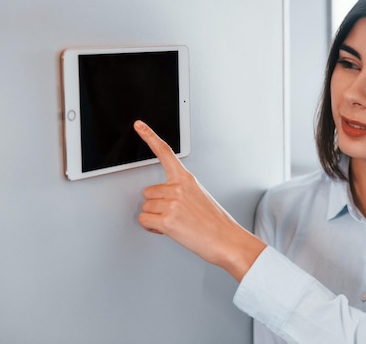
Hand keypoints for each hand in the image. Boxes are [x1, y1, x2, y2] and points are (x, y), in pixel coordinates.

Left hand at [133, 120, 265, 281]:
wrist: (226, 240)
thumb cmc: (215, 222)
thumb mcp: (200, 197)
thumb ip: (179, 192)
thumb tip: (162, 199)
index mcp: (186, 179)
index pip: (165, 153)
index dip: (149, 137)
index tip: (138, 125)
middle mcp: (177, 187)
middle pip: (148, 192)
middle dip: (157, 205)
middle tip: (176, 215)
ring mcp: (171, 203)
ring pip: (145, 208)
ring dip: (155, 218)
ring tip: (177, 224)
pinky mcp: (166, 219)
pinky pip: (144, 221)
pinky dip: (153, 228)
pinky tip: (169, 230)